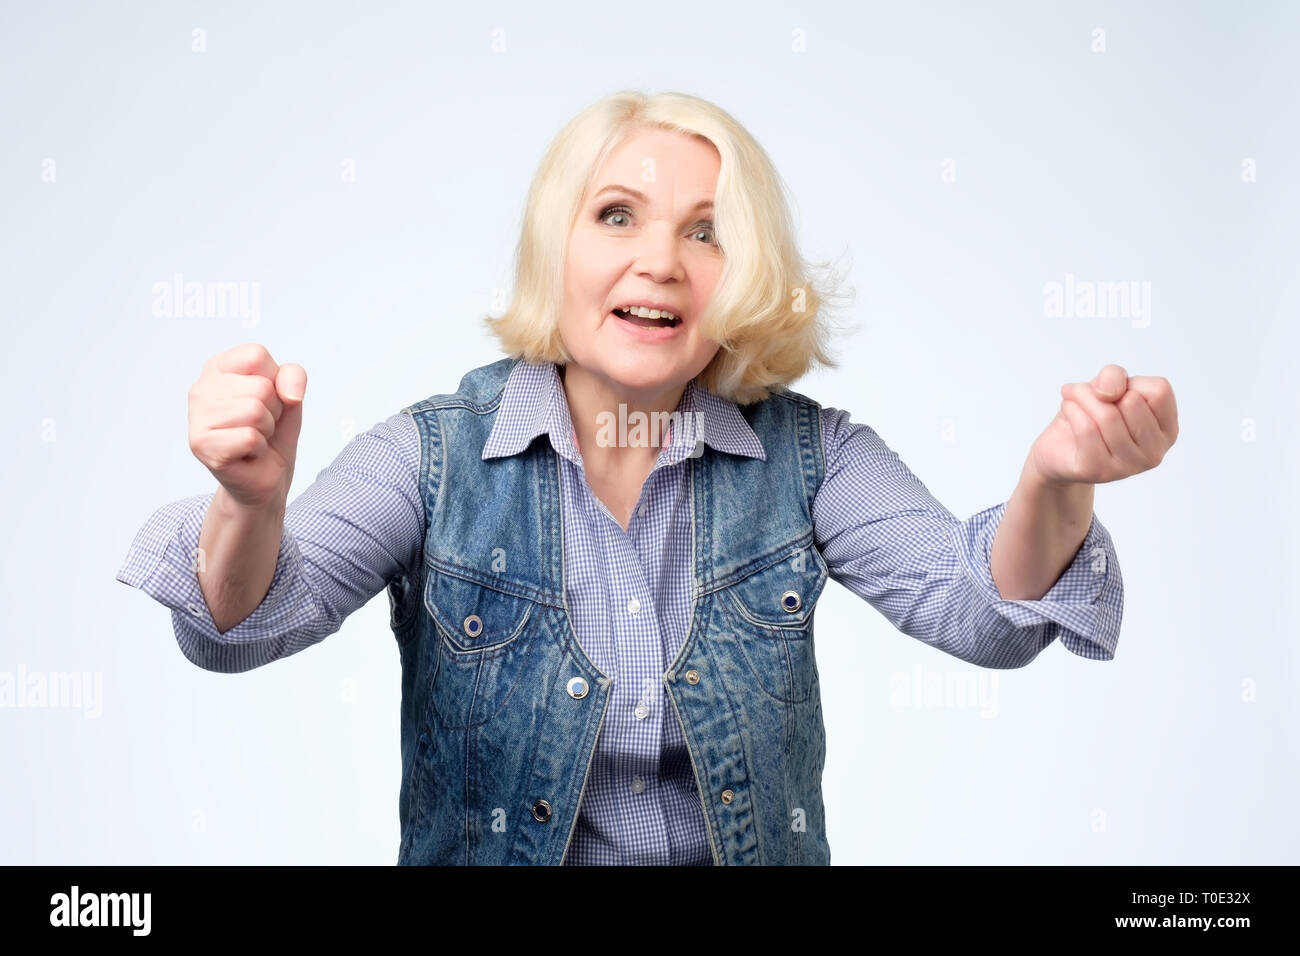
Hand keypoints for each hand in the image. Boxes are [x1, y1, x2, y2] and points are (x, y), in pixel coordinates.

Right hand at [187, 343, 307, 509]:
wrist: (267, 474)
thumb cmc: (274, 430)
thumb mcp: (290, 395)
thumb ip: (293, 376)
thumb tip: (289, 394)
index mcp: (218, 367)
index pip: (257, 355)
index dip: (275, 381)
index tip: (266, 400)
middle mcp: (200, 388)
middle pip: (261, 387)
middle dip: (273, 410)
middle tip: (260, 425)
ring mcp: (196, 417)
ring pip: (255, 412)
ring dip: (265, 430)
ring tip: (254, 438)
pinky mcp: (201, 445)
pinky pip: (250, 437)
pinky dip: (259, 448)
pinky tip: (246, 453)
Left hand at [1027, 364, 1177, 485]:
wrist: (1060, 446)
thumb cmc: (1092, 414)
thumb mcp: (1108, 384)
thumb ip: (1115, 376)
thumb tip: (1109, 393)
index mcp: (1167, 430)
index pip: (1160, 391)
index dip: (1131, 383)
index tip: (1114, 390)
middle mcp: (1154, 453)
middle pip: (1132, 402)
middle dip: (1099, 390)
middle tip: (1081, 391)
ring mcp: (1128, 467)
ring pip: (1107, 416)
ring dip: (1081, 398)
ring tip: (1071, 399)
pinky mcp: (1099, 471)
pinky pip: (1086, 430)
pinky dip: (1071, 411)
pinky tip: (1068, 409)